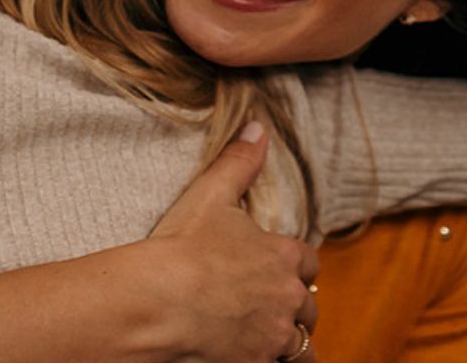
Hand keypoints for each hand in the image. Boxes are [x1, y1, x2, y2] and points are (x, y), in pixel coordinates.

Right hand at [141, 123, 318, 361]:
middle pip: (307, 308)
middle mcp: (288, 299)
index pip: (307, 262)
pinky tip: (250, 355)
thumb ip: (238, 162)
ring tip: (267, 341)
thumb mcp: (210, 197)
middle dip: (291, 308)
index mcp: (282, 257)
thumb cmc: (182, 248)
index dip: (293, 266)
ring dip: (290, 343)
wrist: (158, 303)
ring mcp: (275, 338)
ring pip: (302, 348)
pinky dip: (270, 362)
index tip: (277, 269)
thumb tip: (258, 128)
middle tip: (266, 307)